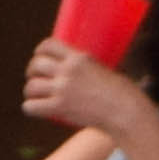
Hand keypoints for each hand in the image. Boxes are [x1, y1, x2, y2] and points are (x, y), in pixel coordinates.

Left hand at [19, 38, 154, 137]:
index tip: (40, 58)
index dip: (40, 52)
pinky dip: (31, 108)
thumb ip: (89, 68)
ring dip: (31, 92)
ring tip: (36, 96)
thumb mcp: (106, 71)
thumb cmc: (125, 94)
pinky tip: (38, 109)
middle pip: (36, 64)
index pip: (48, 45)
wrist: (128, 113)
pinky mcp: (60, 108)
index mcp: (80, 58)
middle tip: (37, 79)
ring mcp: (63, 89)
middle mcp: (68, 71)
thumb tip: (82, 70)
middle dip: (32, 72)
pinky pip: (30, 106)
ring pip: (31, 86)